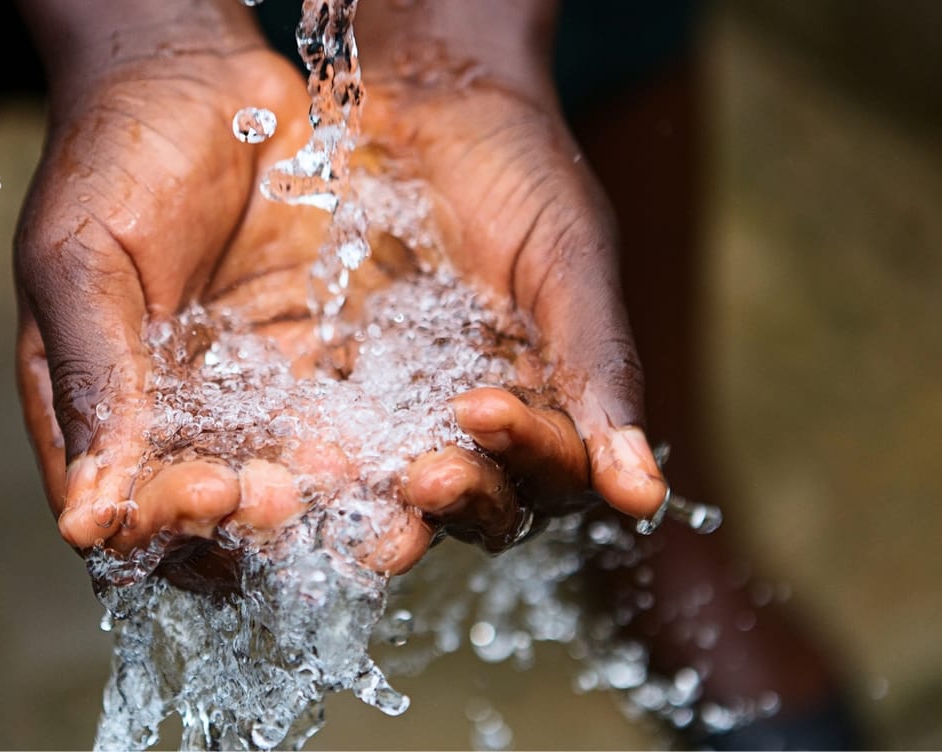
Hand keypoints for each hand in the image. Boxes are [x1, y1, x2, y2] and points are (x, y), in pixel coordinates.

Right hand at [13, 11, 533, 578]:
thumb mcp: (79, 262)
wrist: (197, 73)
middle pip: (215, 513)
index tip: (211, 493)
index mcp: (100, 408)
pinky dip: (371, 441)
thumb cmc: (111, 153)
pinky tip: (398, 444)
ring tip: (350, 479)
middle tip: (290, 498)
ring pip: (290, 476)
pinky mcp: (320, 358)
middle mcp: (179, 417)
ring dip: (320, 497)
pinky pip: (348, 417)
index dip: (168, 522)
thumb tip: (88, 523)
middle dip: (254, 520)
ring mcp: (254, 391)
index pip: (127, 508)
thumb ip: (92, 382)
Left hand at [352, 1, 668, 522]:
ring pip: (403, 487)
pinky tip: (297, 454)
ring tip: (357, 484)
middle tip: (424, 473)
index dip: (527, 452)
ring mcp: (405, 410)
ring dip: (387, 497)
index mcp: (553, 400)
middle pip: (482, 499)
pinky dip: (318, 454)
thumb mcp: (568, 259)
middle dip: (458, 492)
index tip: (484, 409)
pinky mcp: (334, 387)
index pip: (554, 467)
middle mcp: (480, 421)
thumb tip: (645, 497)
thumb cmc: (519, 168)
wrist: (431, 97)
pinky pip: (329, 437)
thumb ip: (601, 367)